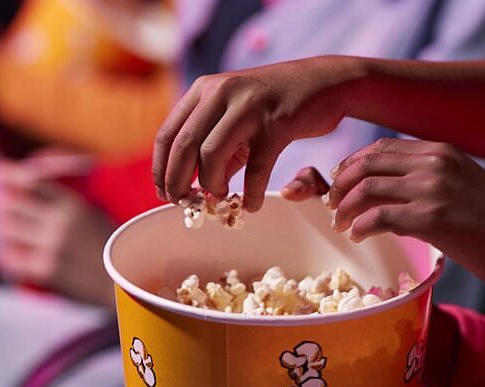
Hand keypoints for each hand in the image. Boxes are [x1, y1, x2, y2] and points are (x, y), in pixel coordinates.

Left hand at [0, 159, 114, 307]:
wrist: (124, 283)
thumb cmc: (108, 249)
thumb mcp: (93, 215)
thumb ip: (64, 204)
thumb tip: (30, 187)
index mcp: (73, 204)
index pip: (31, 181)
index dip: (8, 175)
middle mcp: (60, 221)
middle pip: (10, 203)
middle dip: (3, 207)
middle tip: (3, 215)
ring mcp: (52, 245)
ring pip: (5, 228)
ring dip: (4, 232)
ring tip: (9, 237)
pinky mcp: (46, 269)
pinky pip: (10, 257)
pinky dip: (8, 256)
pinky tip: (14, 258)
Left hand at [153, 56, 367, 211]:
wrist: (323, 82)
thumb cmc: (274, 104)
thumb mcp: (235, 115)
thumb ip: (213, 144)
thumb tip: (192, 186)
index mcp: (205, 90)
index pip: (167, 134)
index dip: (161, 169)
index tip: (164, 193)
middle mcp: (222, 92)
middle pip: (183, 147)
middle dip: (178, 183)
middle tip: (186, 203)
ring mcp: (249, 106)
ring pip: (211, 156)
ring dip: (212, 186)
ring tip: (221, 198)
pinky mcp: (277, 123)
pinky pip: (256, 168)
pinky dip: (251, 194)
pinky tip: (251, 205)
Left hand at [302, 138, 484, 335]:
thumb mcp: (461, 181)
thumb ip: (428, 175)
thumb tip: (389, 187)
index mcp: (440, 150)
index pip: (381, 148)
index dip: (353, 163)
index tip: (340, 181)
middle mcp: (434, 163)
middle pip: (367, 163)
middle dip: (341, 184)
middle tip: (331, 204)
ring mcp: (431, 189)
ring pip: (367, 189)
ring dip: (345, 208)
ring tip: (339, 224)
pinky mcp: (430, 218)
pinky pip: (378, 217)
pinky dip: (360, 226)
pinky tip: (356, 236)